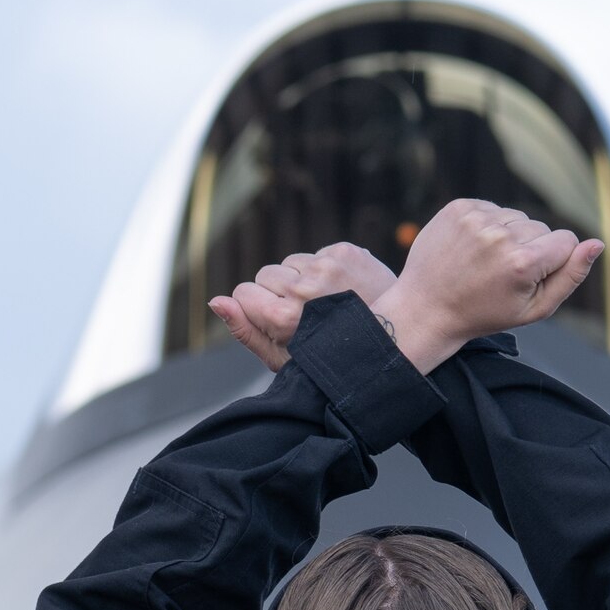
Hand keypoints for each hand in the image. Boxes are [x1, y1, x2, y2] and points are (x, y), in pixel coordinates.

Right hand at [208, 242, 398, 371]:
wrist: (394, 339)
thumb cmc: (330, 358)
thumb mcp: (283, 358)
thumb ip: (244, 330)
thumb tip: (215, 301)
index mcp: (284, 317)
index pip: (243, 292)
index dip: (256, 307)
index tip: (277, 321)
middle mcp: (304, 287)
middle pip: (264, 274)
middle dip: (278, 292)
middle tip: (307, 316)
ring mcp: (326, 266)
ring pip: (289, 263)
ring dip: (301, 279)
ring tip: (326, 304)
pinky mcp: (345, 251)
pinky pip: (316, 254)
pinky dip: (324, 270)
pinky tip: (341, 291)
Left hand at [370, 200, 604, 372]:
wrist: (427, 308)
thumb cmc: (484, 313)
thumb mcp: (534, 309)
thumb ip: (571, 277)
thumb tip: (597, 244)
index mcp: (523, 263)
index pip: (566, 240)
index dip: (554, 261)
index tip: (530, 278)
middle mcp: (501, 235)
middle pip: (541, 227)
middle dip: (531, 249)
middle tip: (502, 275)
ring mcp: (476, 218)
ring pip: (517, 216)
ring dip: (509, 236)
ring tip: (486, 262)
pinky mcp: (459, 207)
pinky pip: (492, 208)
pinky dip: (488, 225)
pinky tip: (473, 249)